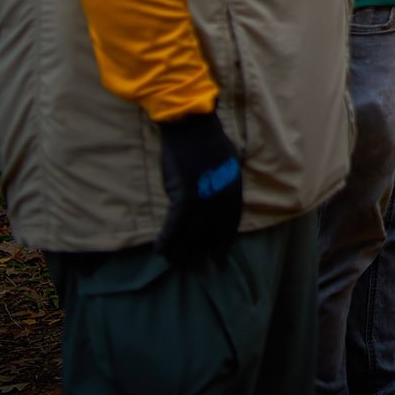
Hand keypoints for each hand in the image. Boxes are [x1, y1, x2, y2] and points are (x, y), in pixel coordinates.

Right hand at [156, 111, 242, 265]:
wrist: (193, 127)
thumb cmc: (208, 141)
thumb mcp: (227, 165)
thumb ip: (224, 186)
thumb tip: (217, 203)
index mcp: (235, 189)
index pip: (231, 223)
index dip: (223, 242)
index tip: (219, 257)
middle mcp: (223, 198)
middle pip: (211, 233)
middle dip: (201, 252)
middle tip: (193, 267)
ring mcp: (204, 198)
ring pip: (191, 233)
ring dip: (180, 250)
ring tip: (173, 262)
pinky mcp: (184, 196)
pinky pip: (174, 225)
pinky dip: (167, 238)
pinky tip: (160, 249)